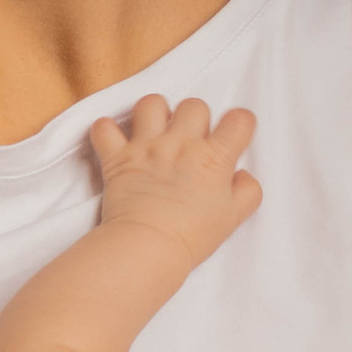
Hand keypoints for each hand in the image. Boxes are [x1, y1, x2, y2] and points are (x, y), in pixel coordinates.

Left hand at [90, 94, 260, 266]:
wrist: (148, 248)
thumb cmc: (191, 237)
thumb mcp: (233, 218)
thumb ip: (247, 191)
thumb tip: (242, 176)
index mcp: (214, 158)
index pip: (238, 120)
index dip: (240, 124)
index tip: (232, 135)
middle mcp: (181, 145)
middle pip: (194, 105)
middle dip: (195, 118)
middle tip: (191, 139)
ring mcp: (147, 148)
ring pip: (151, 104)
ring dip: (154, 114)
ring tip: (154, 131)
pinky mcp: (117, 158)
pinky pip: (104, 128)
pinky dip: (106, 131)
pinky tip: (114, 139)